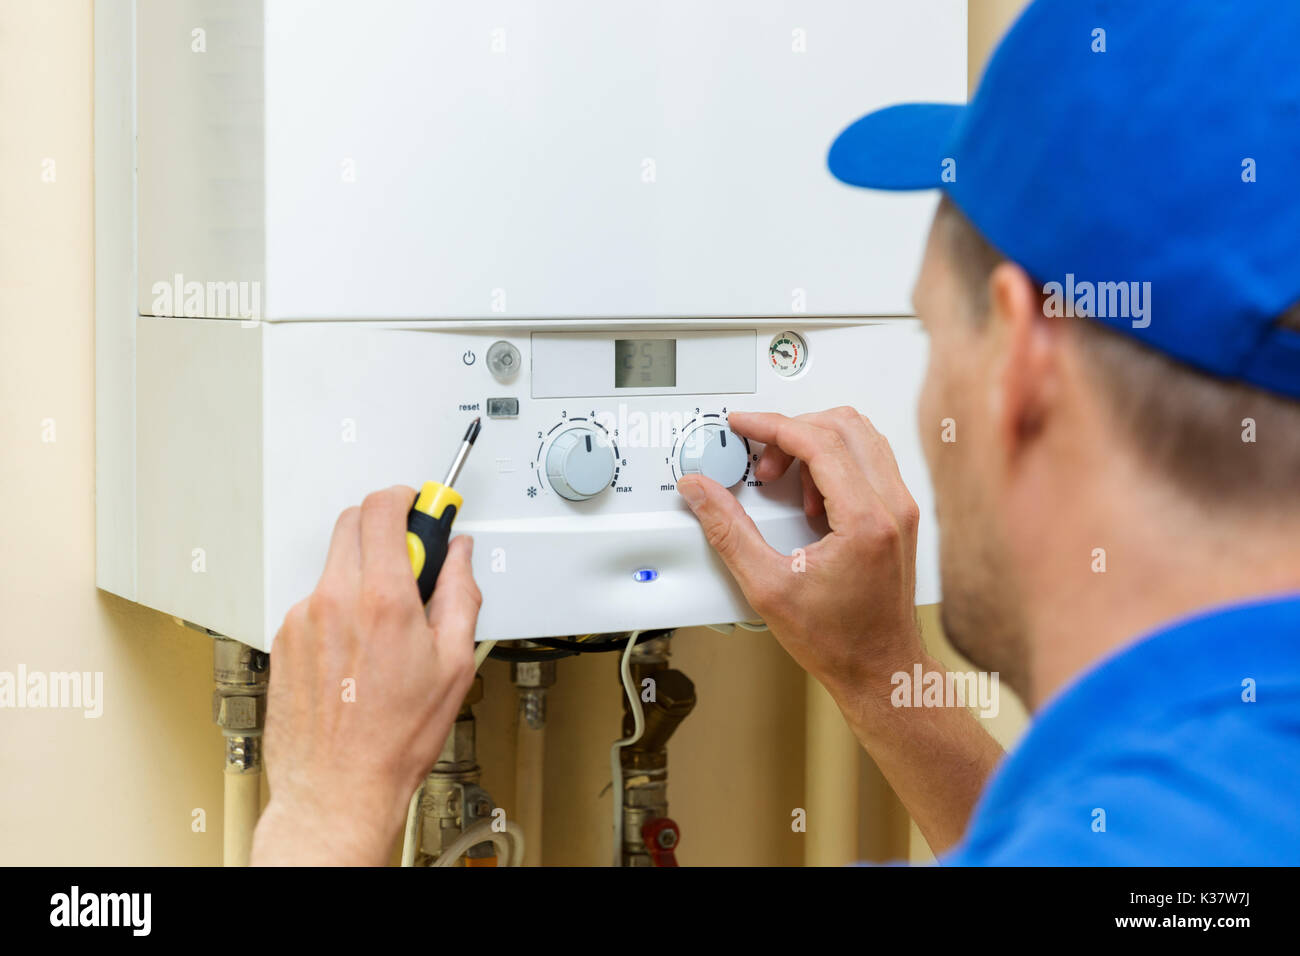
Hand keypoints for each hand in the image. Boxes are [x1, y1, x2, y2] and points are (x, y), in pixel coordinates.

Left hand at [250, 485, 480, 865]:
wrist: (337, 787)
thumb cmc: (392, 740)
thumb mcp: (453, 664)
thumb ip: (460, 594)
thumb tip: (460, 558)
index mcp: (383, 601)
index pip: (383, 509)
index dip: (407, 497)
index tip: (422, 506)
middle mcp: (335, 601)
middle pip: (354, 521)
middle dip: (386, 527)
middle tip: (412, 558)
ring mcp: (303, 618)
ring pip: (335, 562)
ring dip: (363, 571)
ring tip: (386, 622)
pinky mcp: (284, 638)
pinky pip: (316, 599)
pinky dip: (340, 605)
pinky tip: (358, 647)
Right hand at [677, 408, 923, 707]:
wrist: (880, 670)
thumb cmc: (839, 641)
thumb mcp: (767, 586)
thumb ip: (727, 531)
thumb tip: (700, 491)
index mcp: (865, 520)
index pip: (818, 441)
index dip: (771, 425)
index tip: (742, 424)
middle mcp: (893, 506)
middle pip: (843, 425)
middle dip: (792, 432)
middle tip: (760, 462)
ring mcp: (901, 509)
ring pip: (860, 437)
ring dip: (814, 445)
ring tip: (784, 483)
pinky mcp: (900, 516)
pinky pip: (869, 461)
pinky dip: (833, 463)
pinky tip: (808, 499)